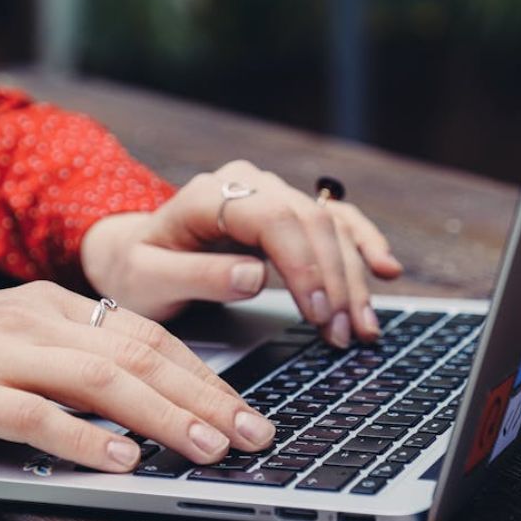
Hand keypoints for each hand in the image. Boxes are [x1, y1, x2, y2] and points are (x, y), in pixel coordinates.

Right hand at [0, 282, 274, 471]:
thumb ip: (77, 358)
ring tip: (206, 448)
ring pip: (99, 381)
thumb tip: (151, 395)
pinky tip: (121, 459)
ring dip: (162, 416)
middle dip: (204, 397)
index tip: (247, 409)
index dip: (205, 374)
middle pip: (138, 356)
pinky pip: (33, 416)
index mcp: (53, 305)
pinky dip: (82, 438)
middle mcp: (35, 322)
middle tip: (251, 434)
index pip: (149, 337)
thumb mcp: (18, 339)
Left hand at [80, 160, 402, 346]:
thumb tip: (254, 276)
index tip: (316, 311)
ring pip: (329, 227)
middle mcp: (247, 185)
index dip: (303, 264)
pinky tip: (386, 270)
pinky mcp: (287, 214)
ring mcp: (271, 195)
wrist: (134, 253)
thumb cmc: (137, 269)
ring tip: (361, 328)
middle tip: (341, 334)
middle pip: (310, 223)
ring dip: (353, 278)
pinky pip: (336, 221)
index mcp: (210, 195)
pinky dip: (362, 245)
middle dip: (334, 281)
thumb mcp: (149, 281)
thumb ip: (197, 277)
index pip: (274, 219)